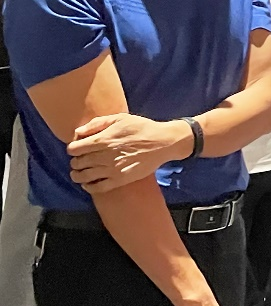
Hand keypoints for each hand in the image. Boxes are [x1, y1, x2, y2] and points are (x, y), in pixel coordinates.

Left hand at [67, 114, 189, 192]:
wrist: (163, 142)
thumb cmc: (141, 128)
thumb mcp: (120, 118)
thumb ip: (97, 123)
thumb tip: (77, 133)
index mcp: (103, 139)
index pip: (75, 148)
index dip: (72, 149)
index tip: (75, 149)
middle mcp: (105, 156)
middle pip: (78, 163)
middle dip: (75, 161)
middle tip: (78, 161)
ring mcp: (112, 170)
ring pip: (84, 177)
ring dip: (77, 175)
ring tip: (78, 174)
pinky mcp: (120, 180)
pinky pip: (98, 188)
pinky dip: (88, 187)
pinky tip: (88, 184)